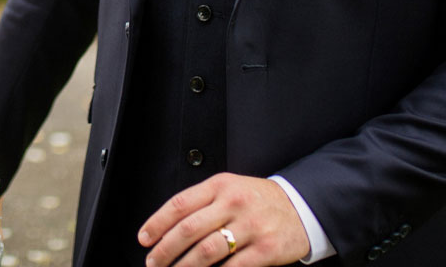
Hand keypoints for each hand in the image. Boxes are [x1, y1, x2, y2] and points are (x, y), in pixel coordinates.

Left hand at [139, 173, 309, 266]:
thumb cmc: (258, 200)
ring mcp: (251, 226)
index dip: (157, 223)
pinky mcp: (266, 249)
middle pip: (189, 229)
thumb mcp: (230, 188)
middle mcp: (233, 203)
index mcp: (220, 186)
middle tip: (153, 263)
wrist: (301, 206)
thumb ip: (202, 202)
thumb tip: (168, 227)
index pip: (180, 204)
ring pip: (206, 251)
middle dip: (165, 250)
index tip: (144, 239)